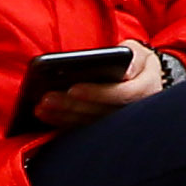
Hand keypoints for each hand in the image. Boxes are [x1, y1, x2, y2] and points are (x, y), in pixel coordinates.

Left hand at [35, 47, 161, 128]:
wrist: (145, 84)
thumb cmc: (139, 64)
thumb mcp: (143, 54)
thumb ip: (135, 56)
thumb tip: (127, 68)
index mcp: (146, 91)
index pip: (121, 95)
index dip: (97, 93)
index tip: (73, 88)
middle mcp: (133, 113)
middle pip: (99, 112)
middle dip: (71, 106)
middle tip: (46, 98)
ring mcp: (117, 126)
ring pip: (88, 123)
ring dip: (62, 116)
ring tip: (40, 106)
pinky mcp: (102, 131)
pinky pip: (81, 129)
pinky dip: (62, 122)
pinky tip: (44, 115)